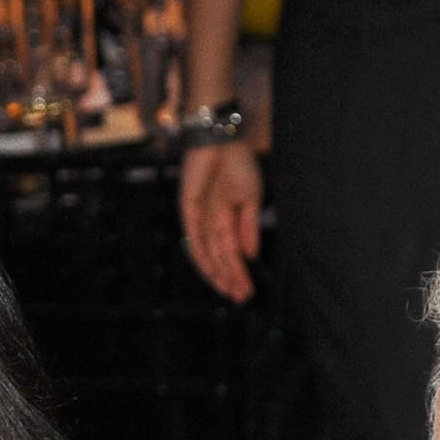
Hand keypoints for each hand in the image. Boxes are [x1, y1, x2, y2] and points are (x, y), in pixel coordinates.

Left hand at [178, 140, 262, 303]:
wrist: (220, 140)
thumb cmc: (238, 164)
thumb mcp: (251, 197)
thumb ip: (248, 226)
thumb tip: (250, 254)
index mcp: (228, 220)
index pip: (232, 254)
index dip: (239, 274)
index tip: (247, 293)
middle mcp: (213, 223)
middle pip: (220, 258)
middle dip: (230, 279)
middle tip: (240, 299)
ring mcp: (200, 218)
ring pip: (208, 254)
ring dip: (218, 273)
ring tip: (229, 292)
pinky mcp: (188, 209)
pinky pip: (193, 239)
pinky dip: (201, 257)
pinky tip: (212, 273)